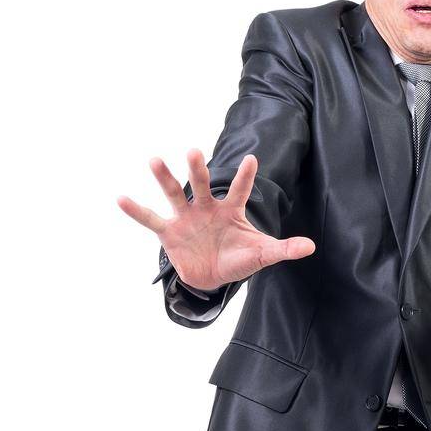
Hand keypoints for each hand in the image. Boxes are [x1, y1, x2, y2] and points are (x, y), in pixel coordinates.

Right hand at [117, 149, 314, 288]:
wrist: (212, 278)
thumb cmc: (238, 259)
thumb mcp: (262, 255)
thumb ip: (283, 249)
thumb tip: (310, 247)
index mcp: (231, 210)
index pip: (240, 190)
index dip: (245, 177)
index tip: (252, 160)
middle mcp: (206, 208)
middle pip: (202, 185)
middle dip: (197, 170)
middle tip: (193, 152)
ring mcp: (186, 218)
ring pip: (174, 194)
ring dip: (164, 178)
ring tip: (154, 160)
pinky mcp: (169, 232)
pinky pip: (150, 219)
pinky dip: (136, 211)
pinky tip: (120, 198)